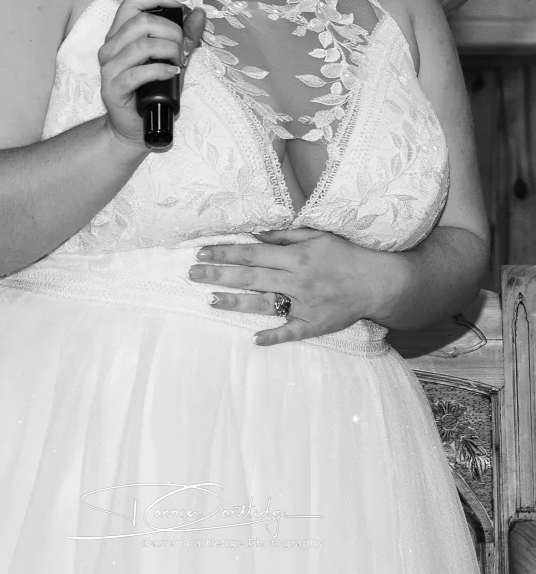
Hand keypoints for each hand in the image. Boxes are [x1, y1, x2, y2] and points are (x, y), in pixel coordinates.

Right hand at [98, 0, 206, 150]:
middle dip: (171, 30)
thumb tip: (198, 12)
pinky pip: (138, 73)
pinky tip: (171, 73)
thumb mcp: (172, 58)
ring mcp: (109, 68)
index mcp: (120, 34)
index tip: (181, 1)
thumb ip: (185, 35)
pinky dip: (160, 70)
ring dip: (169, 51)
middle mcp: (110, 47)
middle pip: (141, 21)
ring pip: (142, 44)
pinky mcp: (112, 88)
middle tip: (182, 48)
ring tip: (178, 62)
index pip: (133, 1)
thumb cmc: (152, 90)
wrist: (134, 126)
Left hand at [187, 227, 399, 344]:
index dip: (226, 252)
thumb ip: (285, 236)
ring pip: (264, 304)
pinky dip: (274, 336)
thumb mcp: (318, 235)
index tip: (202, 252)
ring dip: (235, 302)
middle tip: (192, 273)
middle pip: (251, 277)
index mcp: (297, 256)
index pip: (253, 254)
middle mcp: (298, 280)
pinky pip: (292, 332)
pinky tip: (254, 339)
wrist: (380, 280)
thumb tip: (256, 233)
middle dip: (219, 274)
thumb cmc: (347, 254)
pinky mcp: (316, 324)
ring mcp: (306, 304)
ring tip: (209, 300)